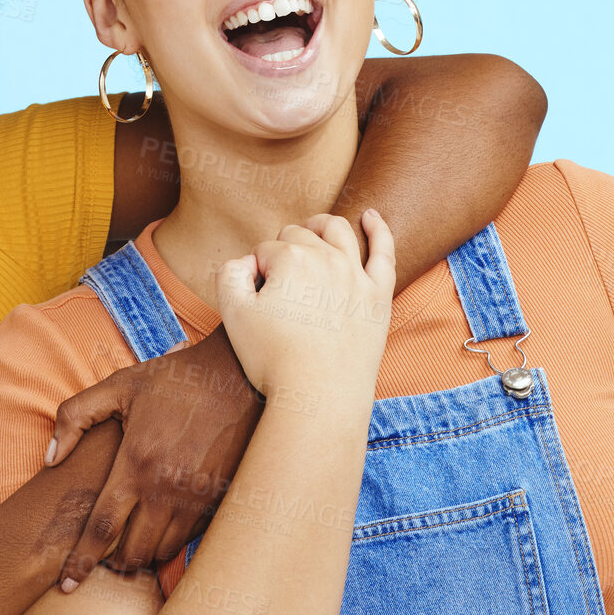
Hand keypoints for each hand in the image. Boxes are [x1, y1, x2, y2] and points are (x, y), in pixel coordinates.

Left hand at [44, 328, 262, 587]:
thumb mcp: (119, 385)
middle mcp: (166, 487)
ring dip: (144, 555)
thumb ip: (75, 416)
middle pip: (133, 552)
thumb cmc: (176, 379)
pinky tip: (161, 528)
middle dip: (114, 564)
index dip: (81, 562)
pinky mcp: (219, 497)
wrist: (239, 375)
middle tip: (104, 559)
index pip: (101, 528)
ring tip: (131, 546)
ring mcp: (196, 496)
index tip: (68, 585)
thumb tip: (51, 458)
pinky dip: (171, 540)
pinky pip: (190, 537)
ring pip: (163, 551)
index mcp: (136, 462)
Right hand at [216, 210, 394, 404]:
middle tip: (278, 286)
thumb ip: (230, 273)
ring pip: (337, 231)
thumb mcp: (233, 315)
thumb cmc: (274, 359)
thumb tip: (249, 261)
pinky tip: (370, 217)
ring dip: (320, 226)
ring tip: (312, 232)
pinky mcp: (379, 295)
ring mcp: (357, 275)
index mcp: (291, 259)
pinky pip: (384, 252)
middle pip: (299, 236)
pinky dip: (378, 229)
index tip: (258, 299)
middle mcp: (327, 258)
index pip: (266, 249)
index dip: (256, 271)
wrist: (320, 397)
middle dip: (284, 250)